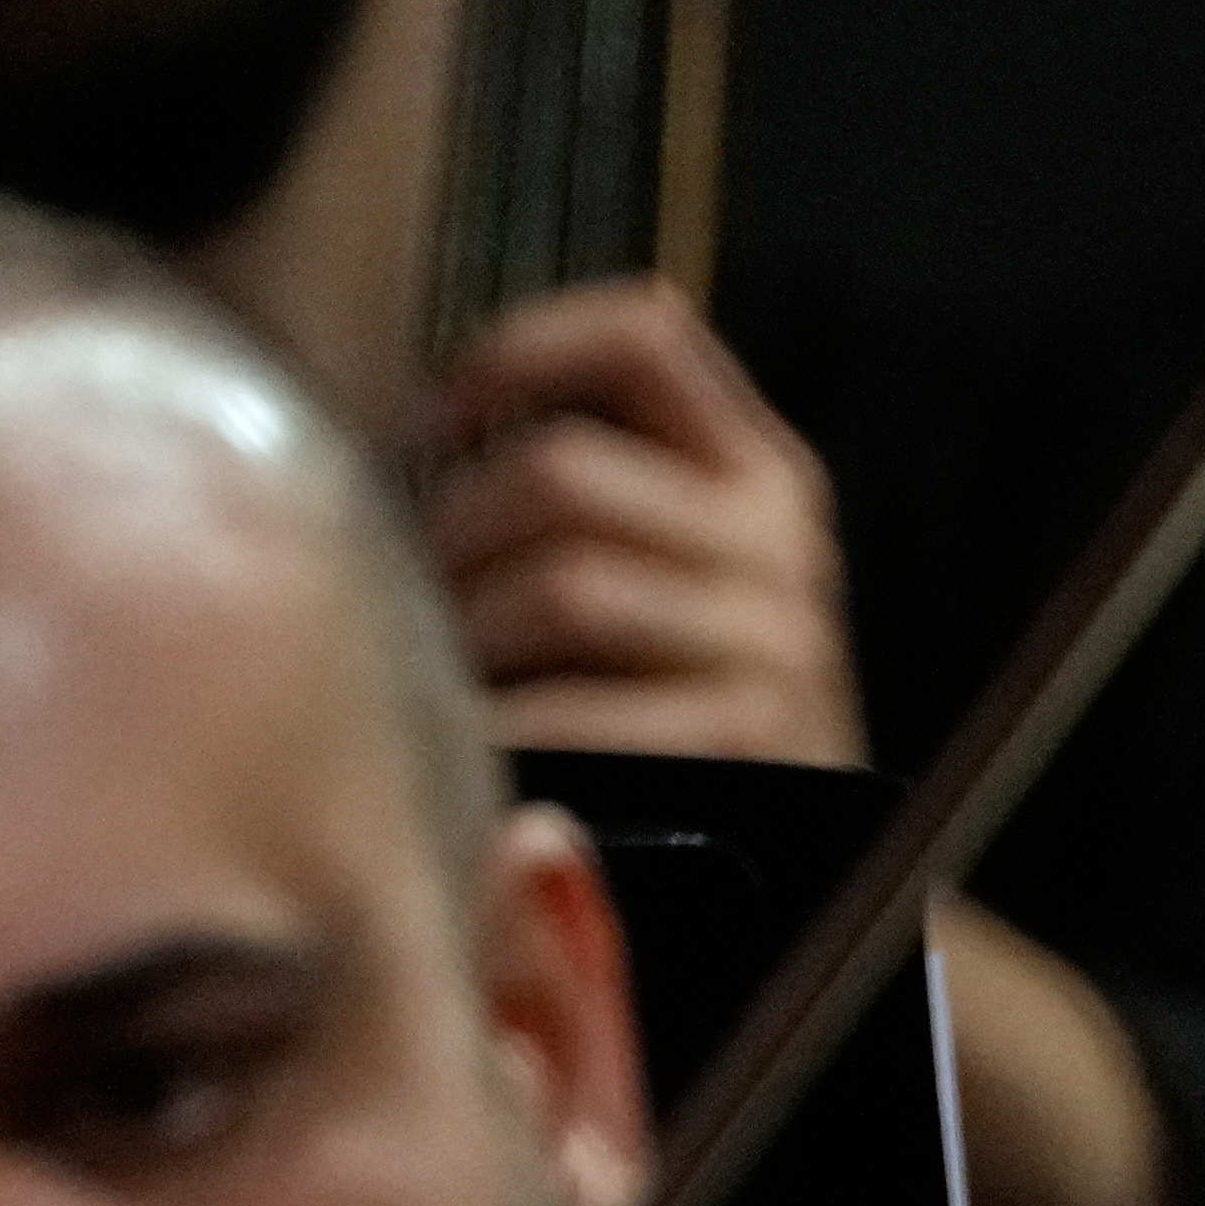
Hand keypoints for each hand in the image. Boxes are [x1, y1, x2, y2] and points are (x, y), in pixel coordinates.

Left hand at [406, 276, 866, 763]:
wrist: (790, 869)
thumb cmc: (689, 717)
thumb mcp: (678, 579)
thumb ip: (597, 494)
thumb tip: (415, 430)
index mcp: (762, 473)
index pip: (646, 336)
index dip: (522, 348)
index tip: (432, 413)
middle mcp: (779, 543)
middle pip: (561, 471)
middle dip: (452, 534)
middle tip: (414, 600)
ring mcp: (772, 644)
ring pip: (558, 586)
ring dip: (467, 640)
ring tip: (439, 679)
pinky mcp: (746, 743)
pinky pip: (571, 712)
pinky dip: (499, 731)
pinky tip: (472, 750)